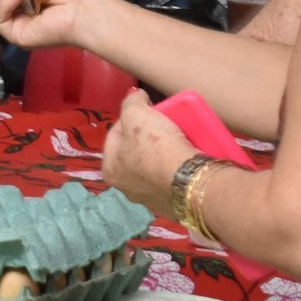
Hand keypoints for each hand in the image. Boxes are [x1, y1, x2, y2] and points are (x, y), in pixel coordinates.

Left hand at [103, 89, 197, 220]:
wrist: (190, 180)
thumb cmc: (157, 147)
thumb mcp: (137, 114)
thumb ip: (131, 102)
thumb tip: (135, 97)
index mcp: (110, 169)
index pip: (116, 133)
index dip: (131, 116)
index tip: (148, 110)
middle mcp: (125, 188)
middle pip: (135, 150)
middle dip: (147, 136)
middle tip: (162, 124)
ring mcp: (149, 199)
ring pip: (153, 165)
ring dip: (161, 152)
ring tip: (175, 138)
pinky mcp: (171, 203)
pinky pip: (170, 178)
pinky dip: (175, 166)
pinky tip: (184, 157)